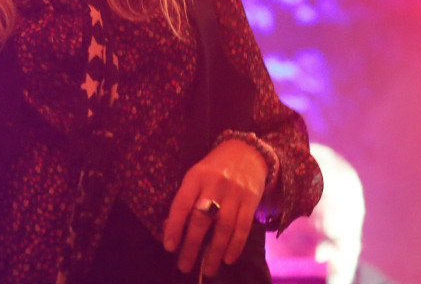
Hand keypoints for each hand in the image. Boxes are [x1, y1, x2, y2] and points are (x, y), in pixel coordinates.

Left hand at [163, 139, 267, 276]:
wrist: (246, 152)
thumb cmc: (214, 169)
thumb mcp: (195, 177)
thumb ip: (185, 200)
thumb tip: (170, 230)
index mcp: (195, 177)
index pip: (182, 204)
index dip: (174, 226)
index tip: (169, 246)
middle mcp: (215, 184)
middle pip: (201, 219)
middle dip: (192, 246)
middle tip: (185, 266)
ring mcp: (234, 192)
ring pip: (223, 227)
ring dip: (214, 252)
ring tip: (208, 269)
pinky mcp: (251, 200)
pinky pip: (243, 227)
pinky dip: (235, 246)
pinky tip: (228, 258)